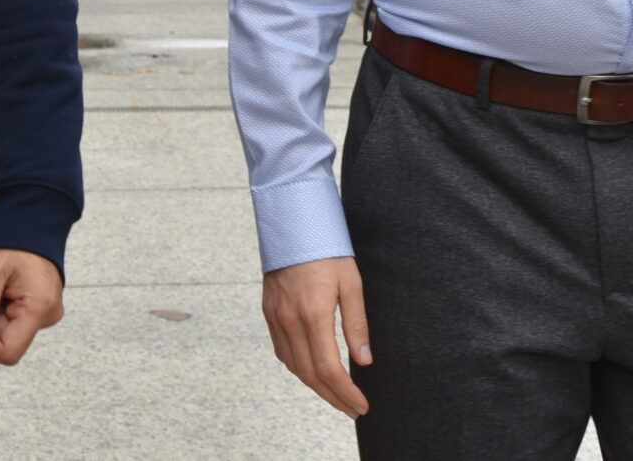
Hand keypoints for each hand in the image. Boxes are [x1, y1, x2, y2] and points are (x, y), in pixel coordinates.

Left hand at [0, 248, 64, 365]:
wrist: (33, 224)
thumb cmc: (15, 241)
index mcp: (40, 306)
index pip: (8, 351)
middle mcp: (48, 315)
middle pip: (7, 344)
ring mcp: (46, 314)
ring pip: (8, 335)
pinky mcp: (41, 311)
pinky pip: (14, 325)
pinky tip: (1, 293)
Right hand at [262, 256, 370, 416]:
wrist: (292, 222)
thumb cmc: (327, 249)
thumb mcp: (351, 282)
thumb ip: (356, 324)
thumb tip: (363, 361)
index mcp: (313, 314)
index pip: (329, 368)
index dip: (345, 392)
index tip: (361, 405)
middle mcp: (290, 320)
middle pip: (310, 374)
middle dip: (333, 397)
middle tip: (352, 409)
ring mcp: (276, 317)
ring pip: (294, 366)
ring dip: (315, 386)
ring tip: (336, 395)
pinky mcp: (269, 312)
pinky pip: (282, 350)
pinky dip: (298, 367)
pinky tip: (312, 370)